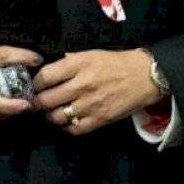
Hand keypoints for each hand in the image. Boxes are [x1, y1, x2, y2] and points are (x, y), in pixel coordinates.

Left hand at [32, 49, 161, 135]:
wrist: (147, 76)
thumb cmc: (118, 63)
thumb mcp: (93, 54)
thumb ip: (70, 61)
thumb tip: (47, 67)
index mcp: (81, 64)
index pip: (45, 76)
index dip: (36, 83)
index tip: (37, 86)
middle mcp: (83, 84)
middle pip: (46, 100)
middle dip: (39, 102)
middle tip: (41, 102)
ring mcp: (91, 104)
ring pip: (55, 117)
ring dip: (52, 115)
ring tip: (56, 111)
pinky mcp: (100, 119)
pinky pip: (72, 129)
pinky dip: (67, 126)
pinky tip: (70, 119)